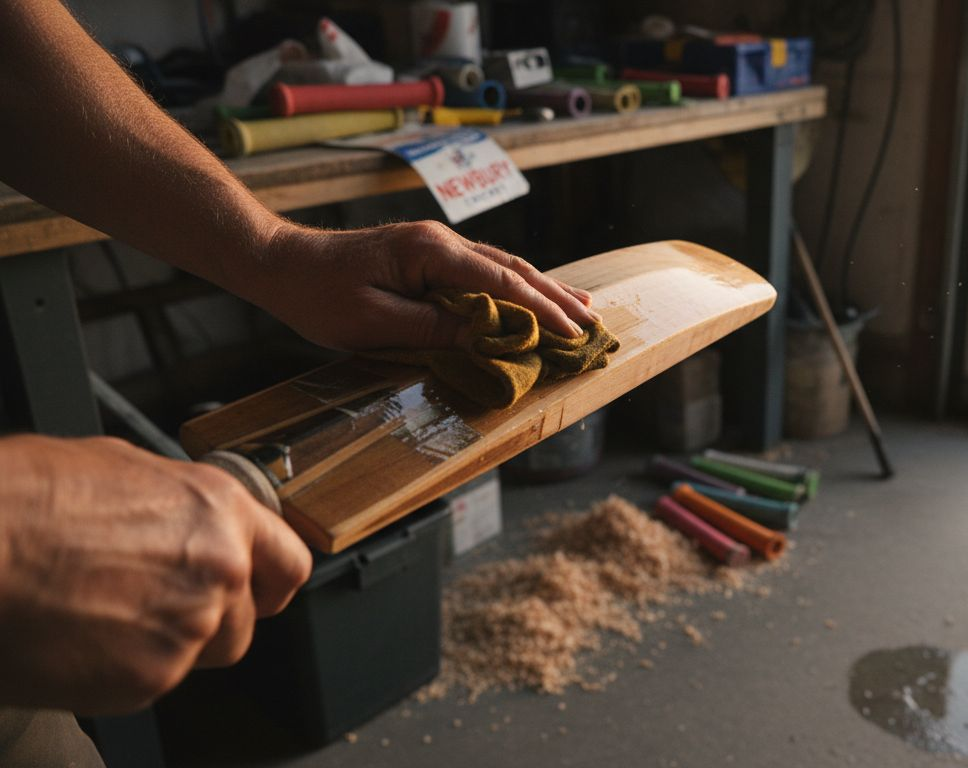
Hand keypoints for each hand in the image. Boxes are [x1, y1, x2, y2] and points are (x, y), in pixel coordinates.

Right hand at [0, 435, 311, 714]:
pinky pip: (151, 682)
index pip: (289, 563)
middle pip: (241, 621)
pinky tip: (80, 636)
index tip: (257, 593)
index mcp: (220, 512)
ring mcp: (188, 628)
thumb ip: (178, 505)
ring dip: (162, 645)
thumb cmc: (28, 499)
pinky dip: (121, 669)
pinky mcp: (149, 677)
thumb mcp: (121, 468)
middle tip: (148, 605)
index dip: (269, 583)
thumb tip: (185, 517)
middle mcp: (220, 570)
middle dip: (205, 621)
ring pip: (197, 655)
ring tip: (101, 613)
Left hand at [242, 221, 599, 350]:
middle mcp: (441, 242)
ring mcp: (436, 246)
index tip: (574, 333)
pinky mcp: (427, 258)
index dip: (542, 310)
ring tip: (579, 306)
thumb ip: (435, 327)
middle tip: (593, 322)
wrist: (281, 263)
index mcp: (432, 253)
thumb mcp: (375, 323)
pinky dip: (514, 286)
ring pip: (502, 267)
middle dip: (555, 297)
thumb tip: (490, 334)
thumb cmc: (319, 297)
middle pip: (513, 268)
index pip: (503, 282)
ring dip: (542, 288)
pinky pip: (483, 272)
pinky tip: (531, 295)